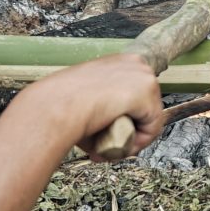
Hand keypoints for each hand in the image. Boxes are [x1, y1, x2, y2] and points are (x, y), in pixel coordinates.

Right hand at [35, 52, 164, 159]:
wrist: (57, 106)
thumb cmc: (61, 104)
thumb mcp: (85, 98)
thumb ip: (102, 106)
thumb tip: (105, 126)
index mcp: (120, 61)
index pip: (135, 94)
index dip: (125, 117)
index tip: (107, 133)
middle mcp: (135, 63)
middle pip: (145, 105)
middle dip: (131, 129)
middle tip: (108, 147)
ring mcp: (143, 76)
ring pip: (150, 118)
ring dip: (133, 137)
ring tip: (111, 149)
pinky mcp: (147, 93)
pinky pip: (152, 128)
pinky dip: (139, 143)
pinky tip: (120, 148)